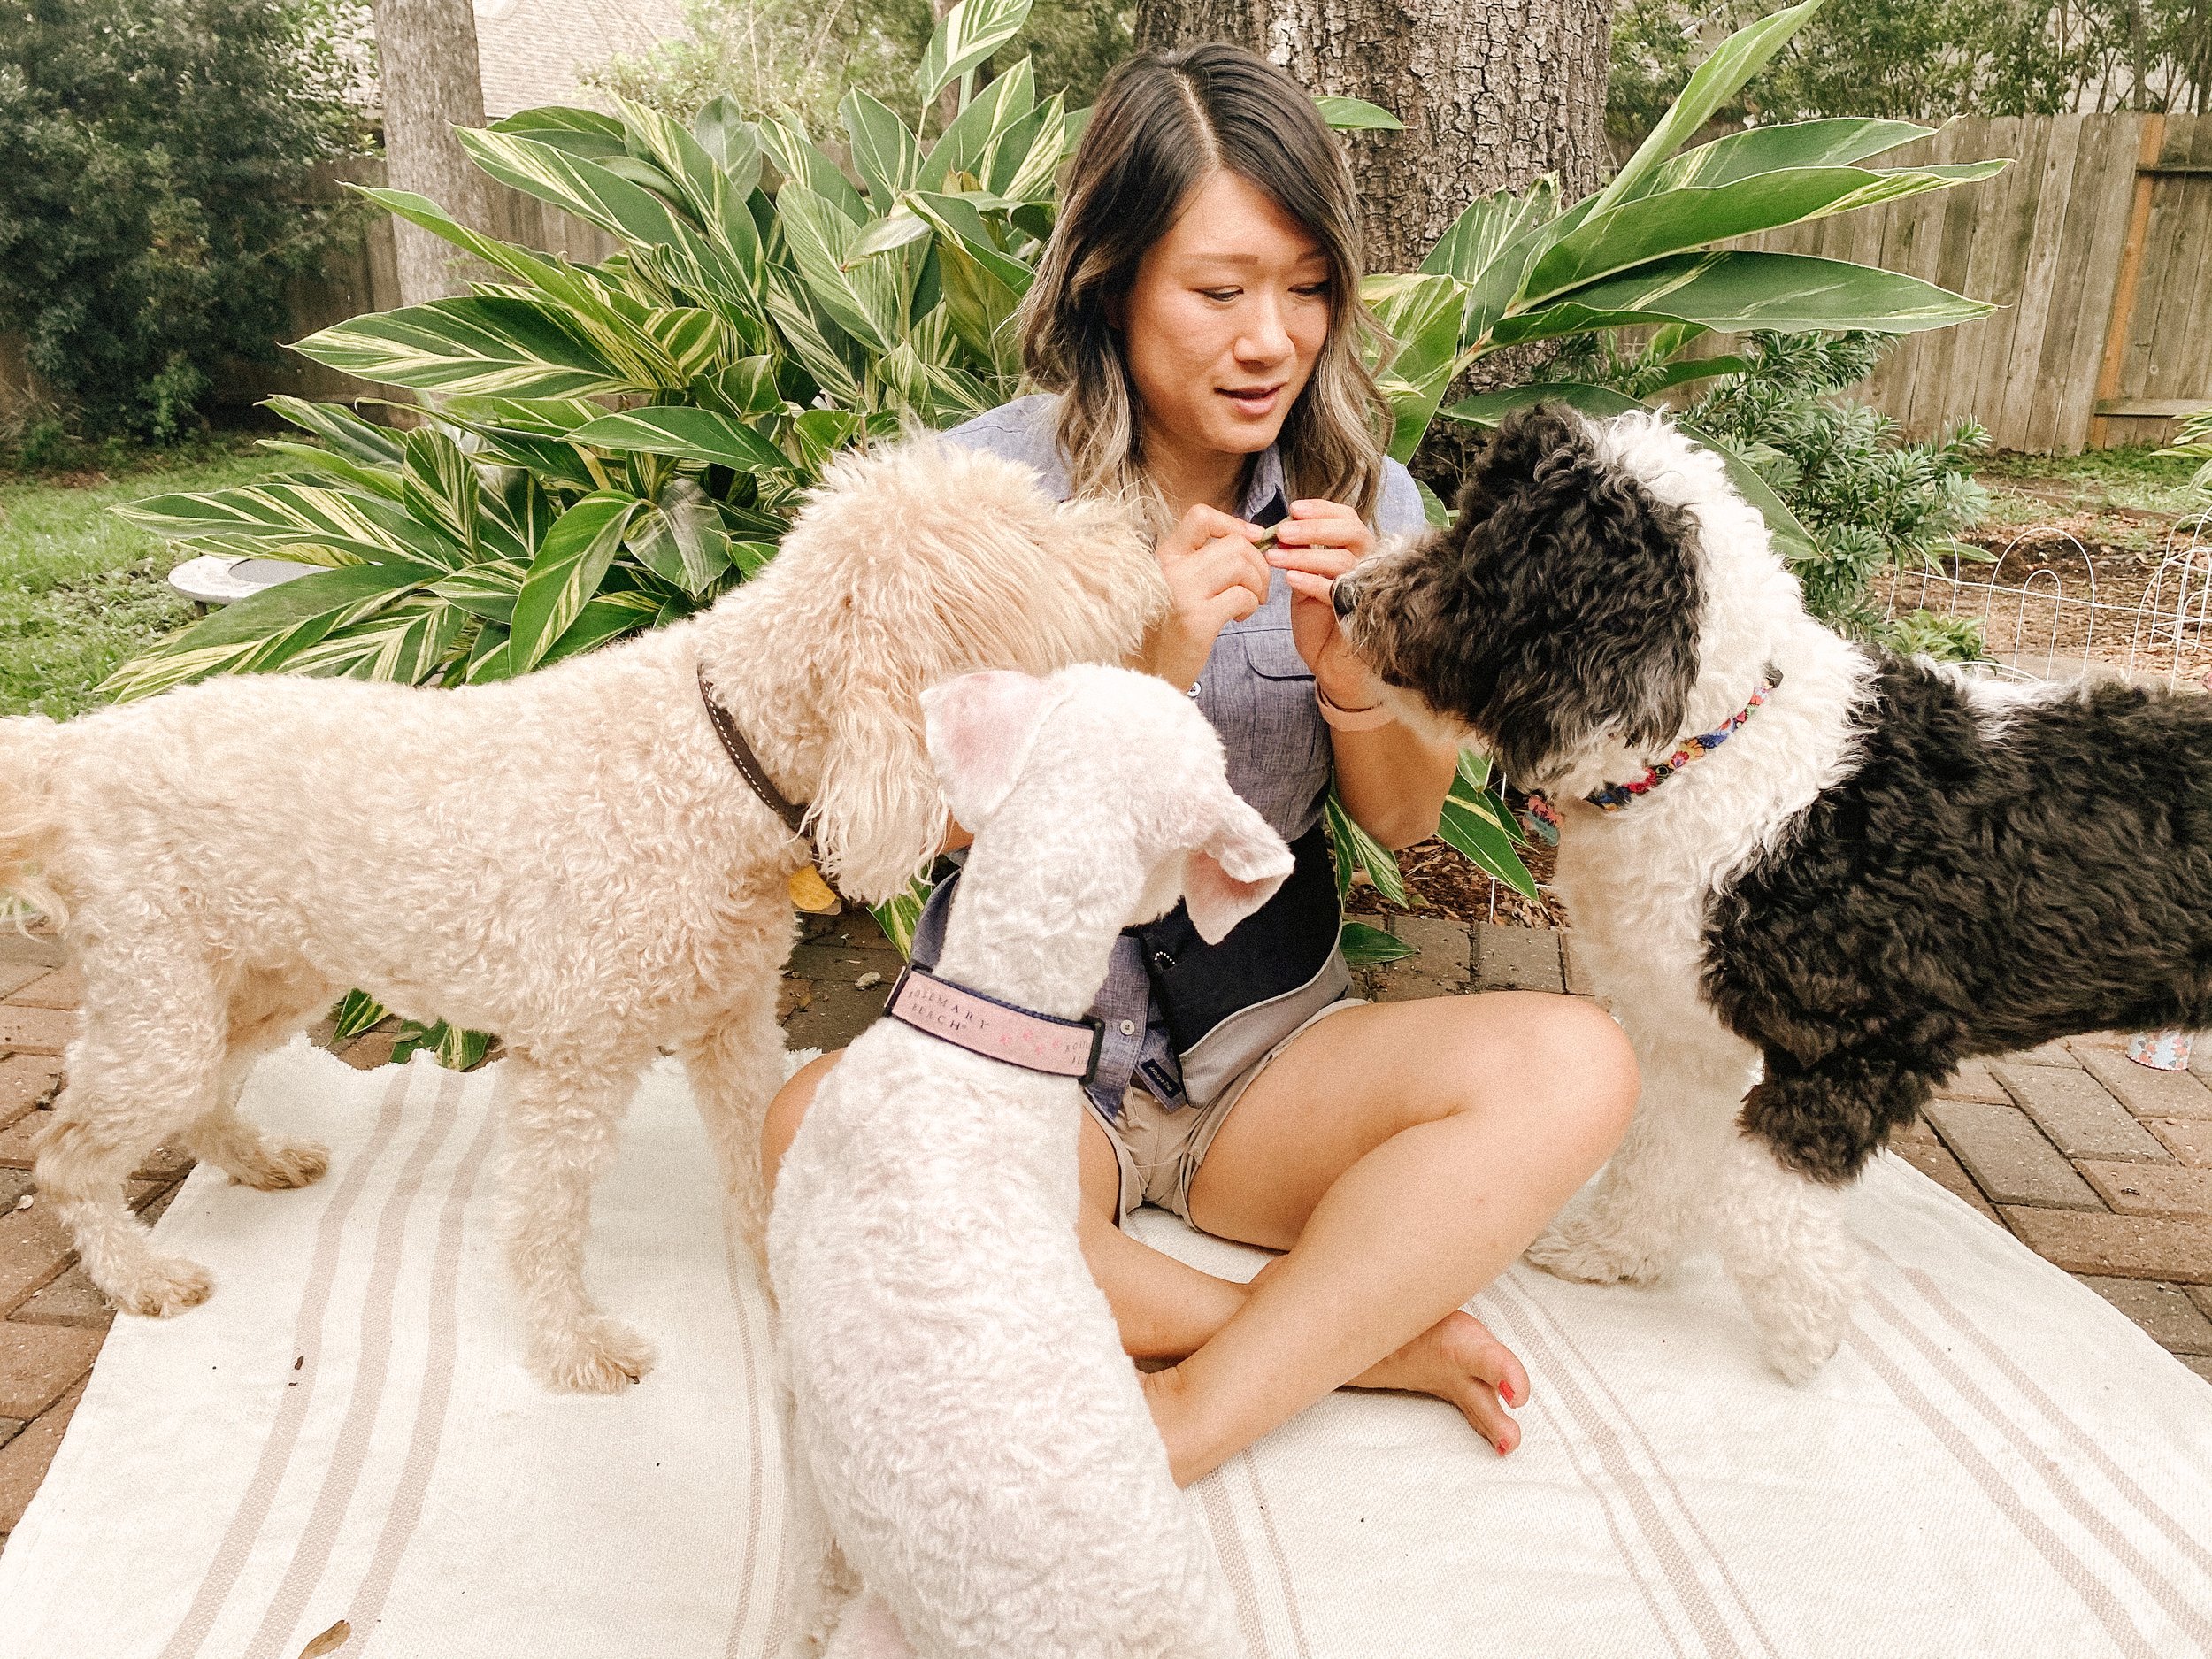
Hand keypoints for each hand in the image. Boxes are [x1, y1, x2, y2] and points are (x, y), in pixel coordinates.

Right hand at [1139, 503, 1271, 690]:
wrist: (1143, 674)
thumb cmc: (1164, 630)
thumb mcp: (1171, 586)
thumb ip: (1198, 562)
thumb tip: (1245, 539)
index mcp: (1163, 557)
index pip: (1200, 516)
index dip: (1233, 523)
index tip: (1252, 538)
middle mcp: (1169, 569)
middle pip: (1233, 544)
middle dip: (1258, 564)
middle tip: (1257, 587)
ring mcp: (1182, 593)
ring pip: (1241, 566)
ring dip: (1257, 585)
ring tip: (1249, 604)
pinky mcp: (1196, 620)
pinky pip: (1241, 597)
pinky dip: (1250, 605)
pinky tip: (1239, 618)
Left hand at [1270, 498, 1384, 712]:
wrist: (1331, 663)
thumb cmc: (1319, 621)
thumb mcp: (1306, 580)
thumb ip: (1299, 555)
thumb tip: (1278, 531)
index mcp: (1356, 551)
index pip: (1347, 518)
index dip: (1322, 509)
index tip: (1293, 508)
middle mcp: (1368, 564)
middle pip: (1351, 532)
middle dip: (1314, 529)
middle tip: (1282, 532)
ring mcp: (1367, 588)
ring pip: (1344, 560)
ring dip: (1305, 556)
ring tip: (1274, 558)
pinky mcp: (1359, 613)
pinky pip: (1337, 592)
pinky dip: (1312, 582)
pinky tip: (1289, 580)